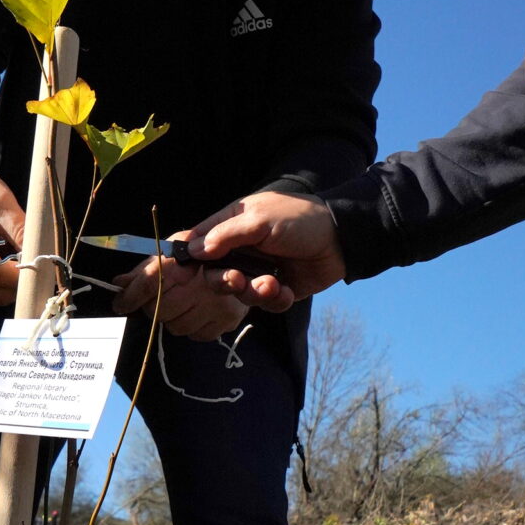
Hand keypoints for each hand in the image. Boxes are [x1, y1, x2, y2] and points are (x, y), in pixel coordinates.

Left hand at [111, 252, 253, 341]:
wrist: (245, 263)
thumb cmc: (203, 258)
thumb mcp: (174, 253)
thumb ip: (145, 269)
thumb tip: (119, 284)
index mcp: (187, 259)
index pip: (151, 281)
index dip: (130, 295)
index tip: (119, 303)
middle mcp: (203, 282)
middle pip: (158, 309)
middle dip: (150, 306)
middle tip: (154, 299)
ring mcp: (217, 304)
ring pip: (175, 326)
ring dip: (170, 317)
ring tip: (179, 303)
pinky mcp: (226, 321)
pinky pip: (194, 335)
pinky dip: (189, 326)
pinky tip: (194, 312)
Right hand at [183, 193, 345, 311]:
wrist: (341, 240)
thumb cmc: (299, 220)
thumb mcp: (259, 221)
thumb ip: (225, 235)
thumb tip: (193, 251)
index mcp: (232, 225)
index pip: (198, 241)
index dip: (187, 259)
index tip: (183, 275)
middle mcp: (240, 249)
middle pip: (214, 273)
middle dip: (224, 280)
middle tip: (236, 279)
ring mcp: (257, 270)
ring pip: (238, 292)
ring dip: (253, 292)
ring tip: (271, 285)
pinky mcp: (276, 289)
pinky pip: (264, 303)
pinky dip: (274, 299)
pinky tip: (286, 290)